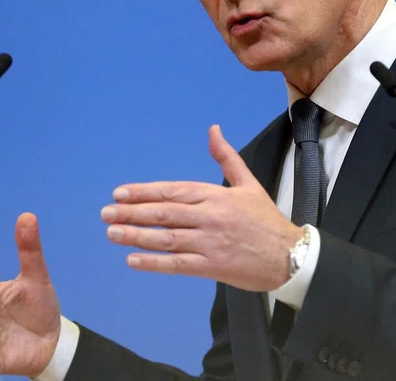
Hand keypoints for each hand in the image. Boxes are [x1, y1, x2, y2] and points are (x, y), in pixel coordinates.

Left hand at [101, 124, 303, 291]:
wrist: (290, 255)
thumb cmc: (266, 219)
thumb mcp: (248, 183)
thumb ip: (226, 157)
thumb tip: (213, 129)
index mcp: (215, 195)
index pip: (172, 191)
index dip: (143, 192)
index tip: (119, 194)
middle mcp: (210, 217)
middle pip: (164, 213)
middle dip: (131, 213)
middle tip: (106, 214)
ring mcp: (210, 243)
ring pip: (167, 238)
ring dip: (136, 236)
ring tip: (112, 233)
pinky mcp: (213, 267)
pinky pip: (178, 265)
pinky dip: (154, 263)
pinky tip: (133, 261)